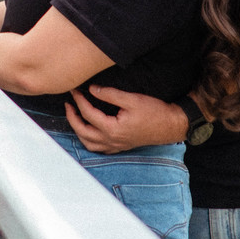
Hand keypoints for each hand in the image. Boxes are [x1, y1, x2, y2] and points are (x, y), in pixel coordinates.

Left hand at [65, 85, 189, 152]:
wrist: (171, 125)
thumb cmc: (154, 112)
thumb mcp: (132, 99)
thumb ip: (110, 94)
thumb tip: (92, 89)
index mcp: (112, 129)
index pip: (88, 114)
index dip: (79, 101)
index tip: (75, 91)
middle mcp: (111, 141)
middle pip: (82, 131)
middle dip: (72, 117)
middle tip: (69, 104)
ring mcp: (116, 146)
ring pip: (88, 143)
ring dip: (78, 131)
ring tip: (75, 117)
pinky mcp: (120, 147)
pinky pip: (99, 149)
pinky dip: (89, 140)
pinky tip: (89, 131)